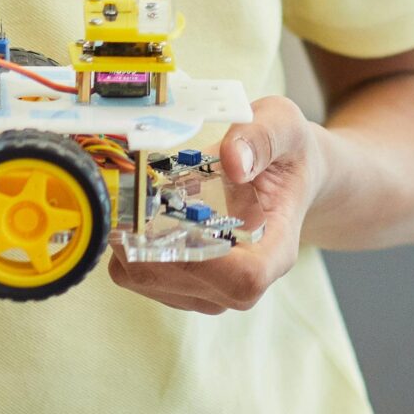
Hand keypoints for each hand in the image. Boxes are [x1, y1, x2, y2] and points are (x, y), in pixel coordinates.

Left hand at [110, 96, 326, 313]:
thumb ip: (261, 137)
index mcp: (277, 248)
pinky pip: (140, 277)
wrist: (284, 172)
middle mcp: (247, 280)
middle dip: (152, 244)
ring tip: (136, 202)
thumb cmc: (286, 153)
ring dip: (133, 244)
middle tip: (135, 200)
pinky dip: (127, 247)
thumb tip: (233, 162)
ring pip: (156, 284)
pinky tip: (136, 214)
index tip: (174, 220)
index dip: (206, 262)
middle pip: (192, 286)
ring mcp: (213, 287)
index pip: (246, 279)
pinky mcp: (185, 282)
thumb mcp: (283, 126)